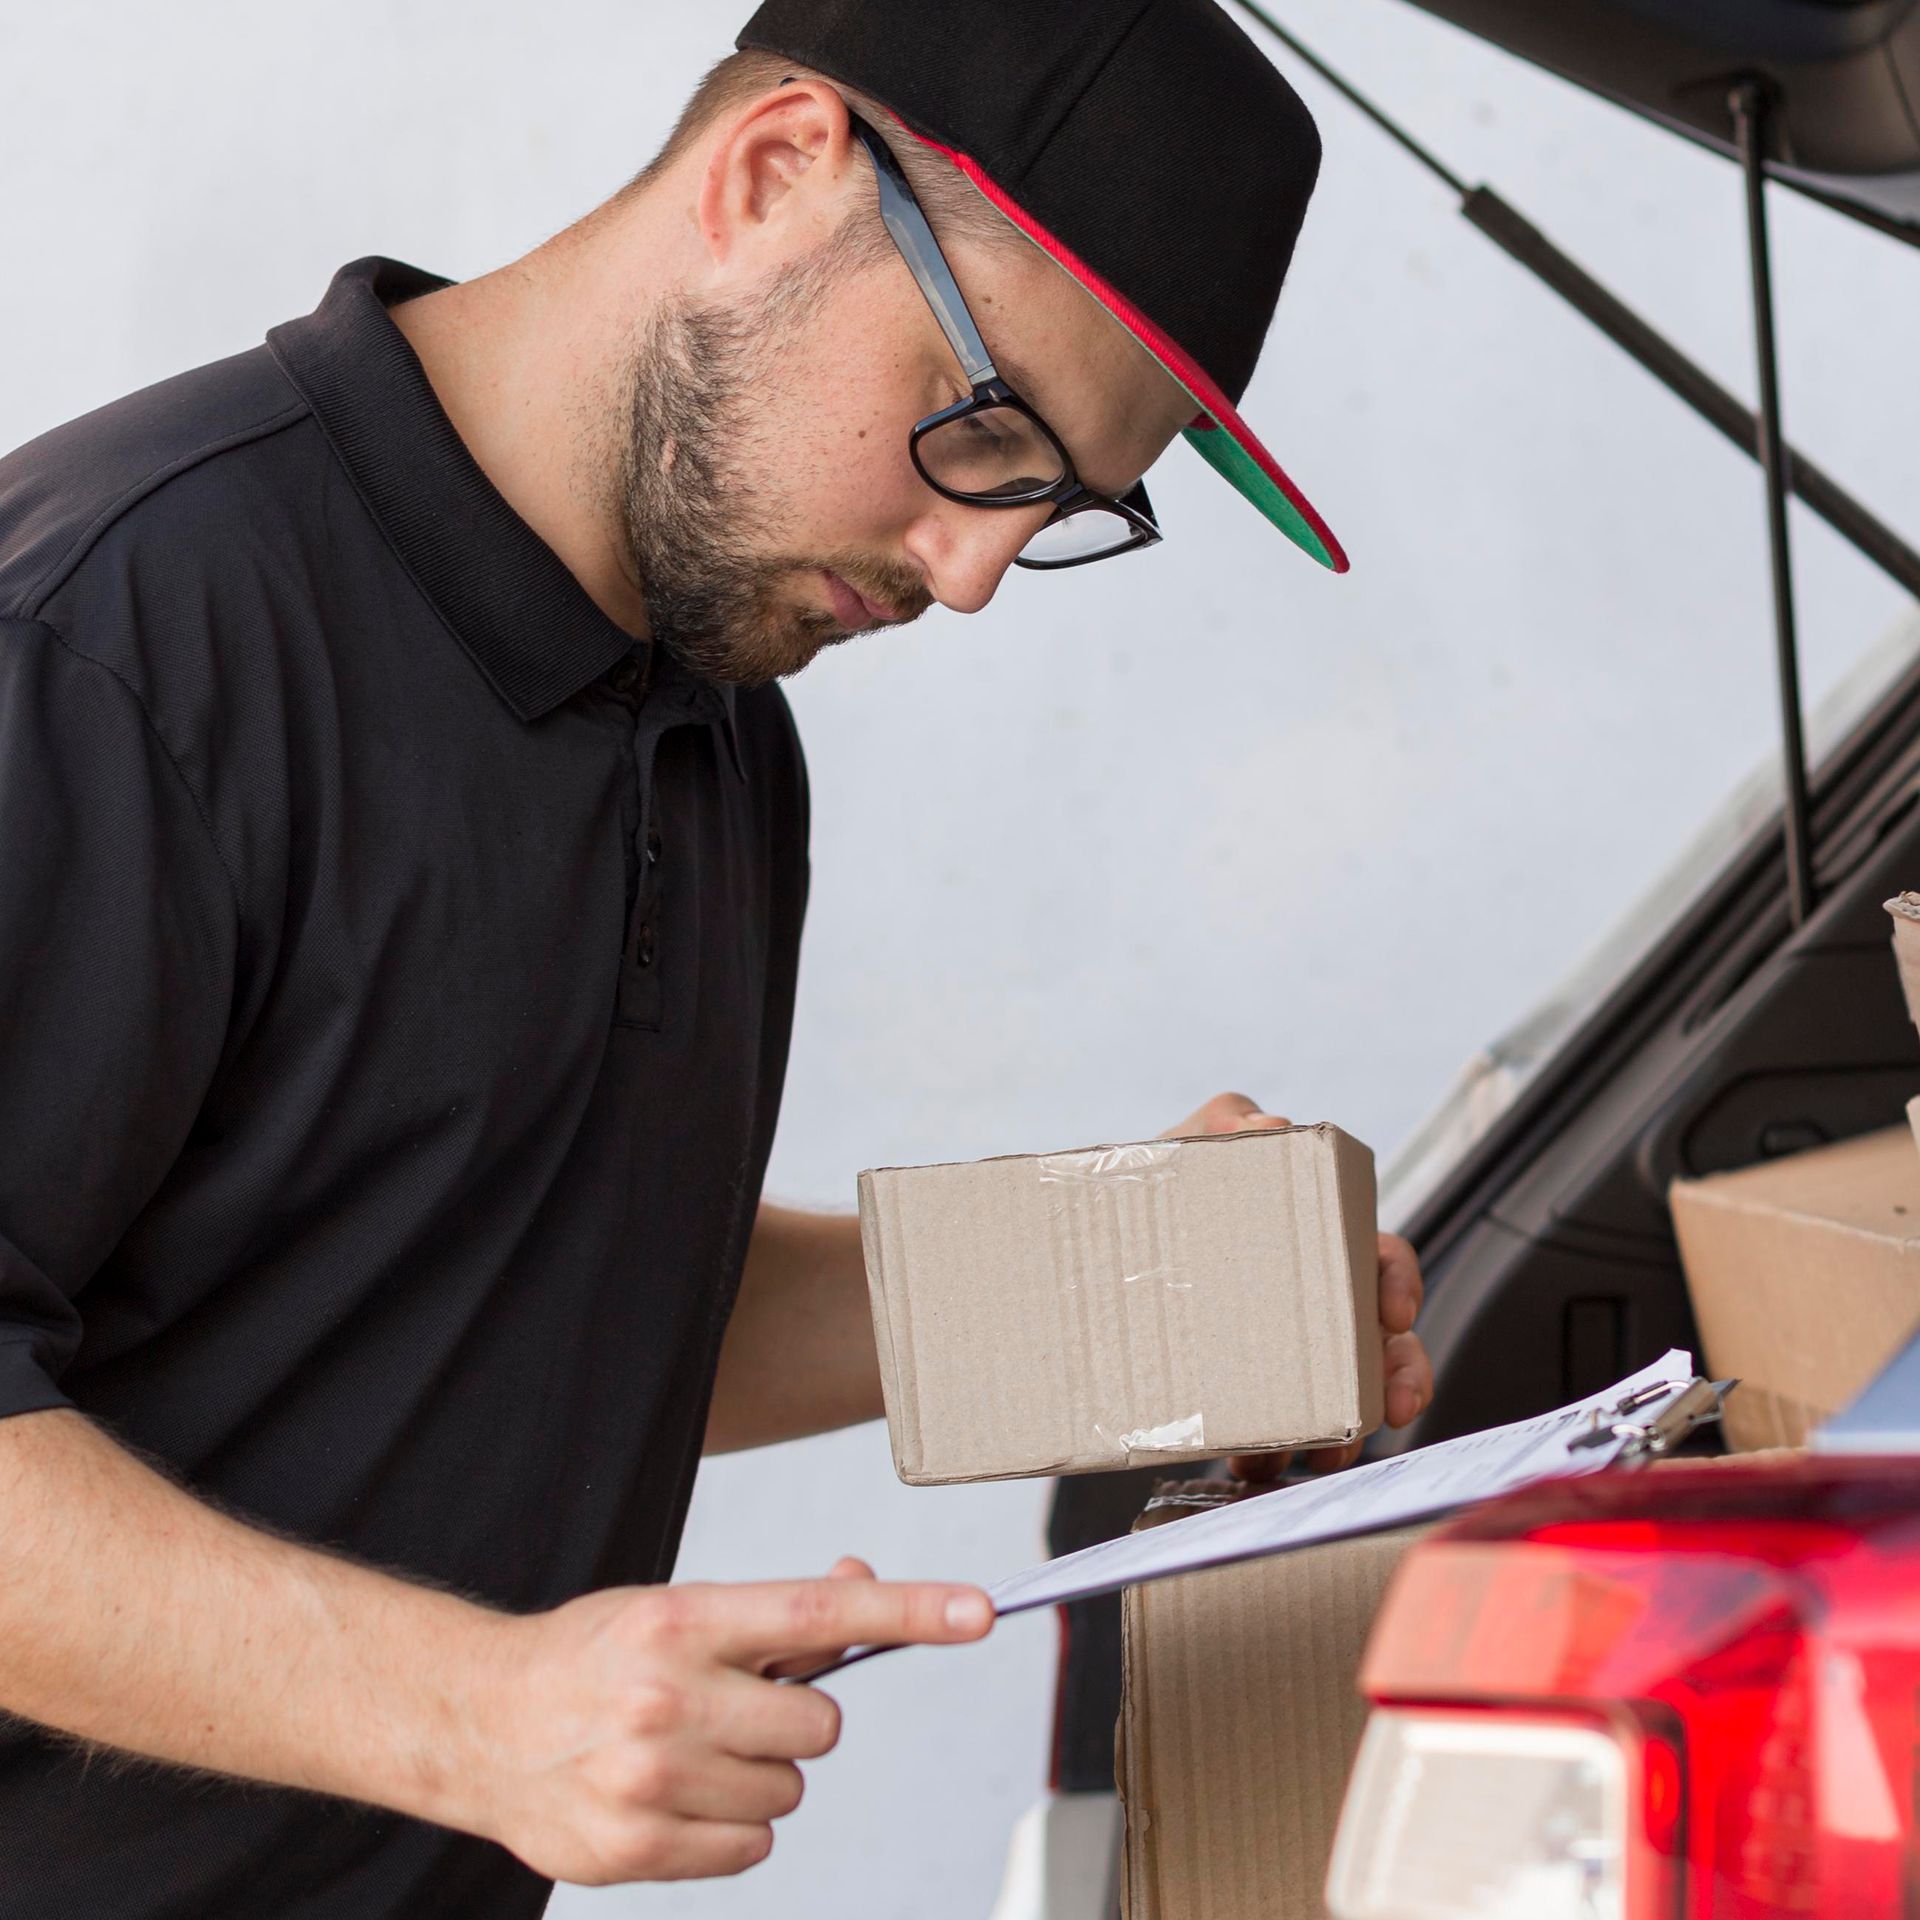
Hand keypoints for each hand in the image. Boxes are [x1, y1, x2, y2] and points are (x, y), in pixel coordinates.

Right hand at [467, 1564, 992, 1884]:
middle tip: (735, 1707)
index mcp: (682, 1620)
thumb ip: (772, 1611)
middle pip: (820, 1725)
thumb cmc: (594, 1655)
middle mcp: (668, 1697)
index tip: (978, 1610)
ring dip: (759, 1774)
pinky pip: (753, 1846)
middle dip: (794, 1719)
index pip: (818, 1614)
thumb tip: (862, 1584)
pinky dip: (731, 1828)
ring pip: (789, 1790)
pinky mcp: (635, 1850)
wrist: (478, 1723)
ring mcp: (650, 1779)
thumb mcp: (675, 1608)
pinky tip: (675, 1799)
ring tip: (690, 1752)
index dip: (908, 1611)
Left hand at [1158, 1091, 1434, 1482]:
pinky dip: (1276, 1452)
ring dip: (1340, 1429)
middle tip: (1389, 1409)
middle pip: (1383, 1338)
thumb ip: (1220, 1126)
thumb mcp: (1182, 1150)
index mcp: (1313, 1235)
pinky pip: (1281, 1427)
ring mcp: (1285, 1345)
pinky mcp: (1247, 1388)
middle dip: (1397, 1375)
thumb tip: (1268, 1125)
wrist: (1078, 1256)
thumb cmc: (1149, 1189)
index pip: (1379, 1256)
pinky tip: (1252, 1467)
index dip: (1398, 1284)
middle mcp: (1314, 1294)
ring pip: (1343, 1393)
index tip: (1392, 1315)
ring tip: (1316, 1457)